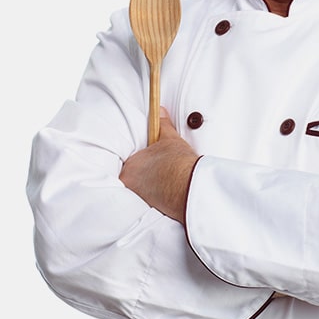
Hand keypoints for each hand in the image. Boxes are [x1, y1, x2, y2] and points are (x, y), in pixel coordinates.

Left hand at [119, 107, 198, 222]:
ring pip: (141, 188)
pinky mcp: (150, 207)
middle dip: (145, 173)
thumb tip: (159, 110)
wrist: (189, 187)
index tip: (153, 160)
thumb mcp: (170, 139)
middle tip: (160, 169)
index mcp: (130, 166)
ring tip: (165, 179)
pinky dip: (157, 194)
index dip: (142, 160)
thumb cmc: (178, 164)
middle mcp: (130, 183)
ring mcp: (139, 197)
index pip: (130, 161)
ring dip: (150, 184)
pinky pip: (150, 198)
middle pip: (133, 176)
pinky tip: (168, 190)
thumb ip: (162, 124)